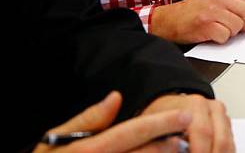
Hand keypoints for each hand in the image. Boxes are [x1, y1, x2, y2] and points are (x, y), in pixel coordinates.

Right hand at [35, 91, 193, 152]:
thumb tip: (115, 97)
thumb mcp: (57, 137)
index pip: (135, 131)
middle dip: (173, 143)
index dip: (164, 122)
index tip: (185, 114)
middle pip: (149, 152)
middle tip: (188, 135)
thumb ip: (90, 119)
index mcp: (90, 148)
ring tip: (181, 149)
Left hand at [141, 93, 233, 152]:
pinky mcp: (227, 124)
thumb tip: (174, 150)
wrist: (169, 106)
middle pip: (221, 140)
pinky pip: (231, 144)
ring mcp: (222, 116)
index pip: (203, 132)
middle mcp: (212, 107)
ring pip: (229, 143)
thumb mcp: (155, 126)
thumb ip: (164, 142)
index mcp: (195, 105)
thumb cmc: (161, 117)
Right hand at [149, 0, 244, 44]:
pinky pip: (225, 36)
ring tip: (221, 30)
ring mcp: (212, 12)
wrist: (168, 20)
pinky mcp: (205, 26)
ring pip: (238, 26)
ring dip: (232, 33)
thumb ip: (232, 3)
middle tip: (239, 29)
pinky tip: (213, 35)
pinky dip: (221, 39)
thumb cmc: (191, 12)